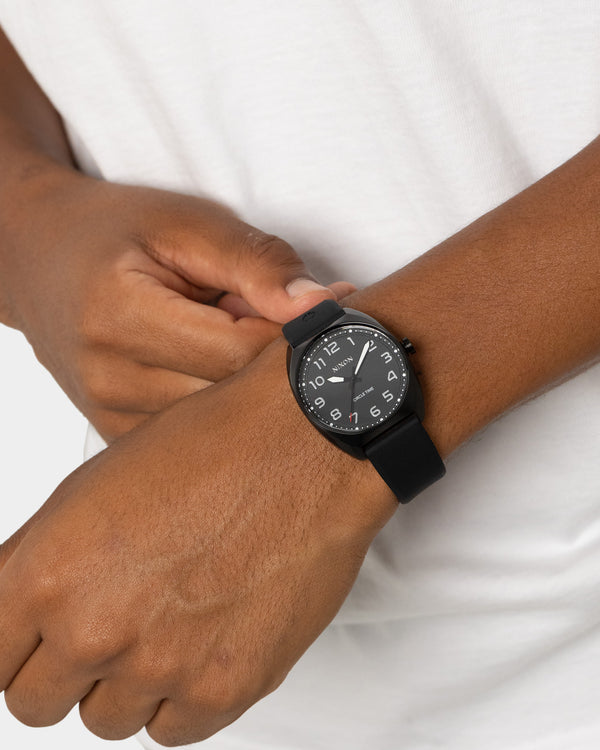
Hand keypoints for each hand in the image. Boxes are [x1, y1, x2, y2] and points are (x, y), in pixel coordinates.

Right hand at [0, 166, 353, 439]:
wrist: (37, 258)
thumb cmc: (113, 232)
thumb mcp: (186, 224)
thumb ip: (257, 264)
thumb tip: (324, 306)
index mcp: (122, 316)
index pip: (243, 351)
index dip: (294, 332)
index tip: (323, 310)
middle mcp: (110, 379)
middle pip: (235, 397)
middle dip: (274, 363)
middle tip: (274, 322)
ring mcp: (110, 416)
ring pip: (220, 426)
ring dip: (246, 387)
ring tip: (231, 340)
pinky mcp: (117, 434)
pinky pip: (195, 439)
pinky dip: (219, 408)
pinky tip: (210, 369)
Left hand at [0, 338, 394, 745]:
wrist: (302, 446)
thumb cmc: (209, 448)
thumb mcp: (94, 486)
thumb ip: (34, 558)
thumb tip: (7, 606)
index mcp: (49, 574)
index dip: (12, 646)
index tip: (32, 643)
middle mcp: (95, 630)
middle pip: (34, 703)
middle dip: (61, 670)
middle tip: (103, 628)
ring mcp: (161, 666)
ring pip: (105, 720)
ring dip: (123, 683)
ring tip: (163, 625)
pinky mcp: (224, 687)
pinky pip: (171, 730)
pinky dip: (177, 698)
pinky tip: (198, 644)